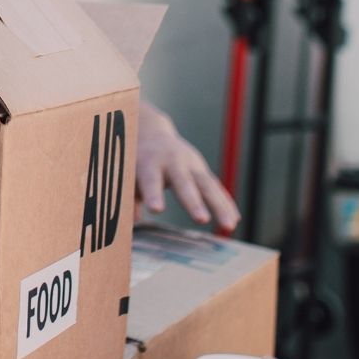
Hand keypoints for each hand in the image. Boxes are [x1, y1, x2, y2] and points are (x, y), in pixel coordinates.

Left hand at [136, 104, 239, 232]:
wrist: (150, 132)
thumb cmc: (133, 162)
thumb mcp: (125, 175)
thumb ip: (127, 198)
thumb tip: (127, 224)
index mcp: (147, 161)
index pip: (150, 178)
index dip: (153, 193)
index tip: (156, 209)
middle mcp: (171, 161)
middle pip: (183, 181)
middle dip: (192, 200)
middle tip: (201, 219)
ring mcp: (190, 164)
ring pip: (206, 184)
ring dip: (219, 205)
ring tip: (228, 226)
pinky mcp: (201, 171)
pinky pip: (215, 188)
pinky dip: (225, 204)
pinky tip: (233, 221)